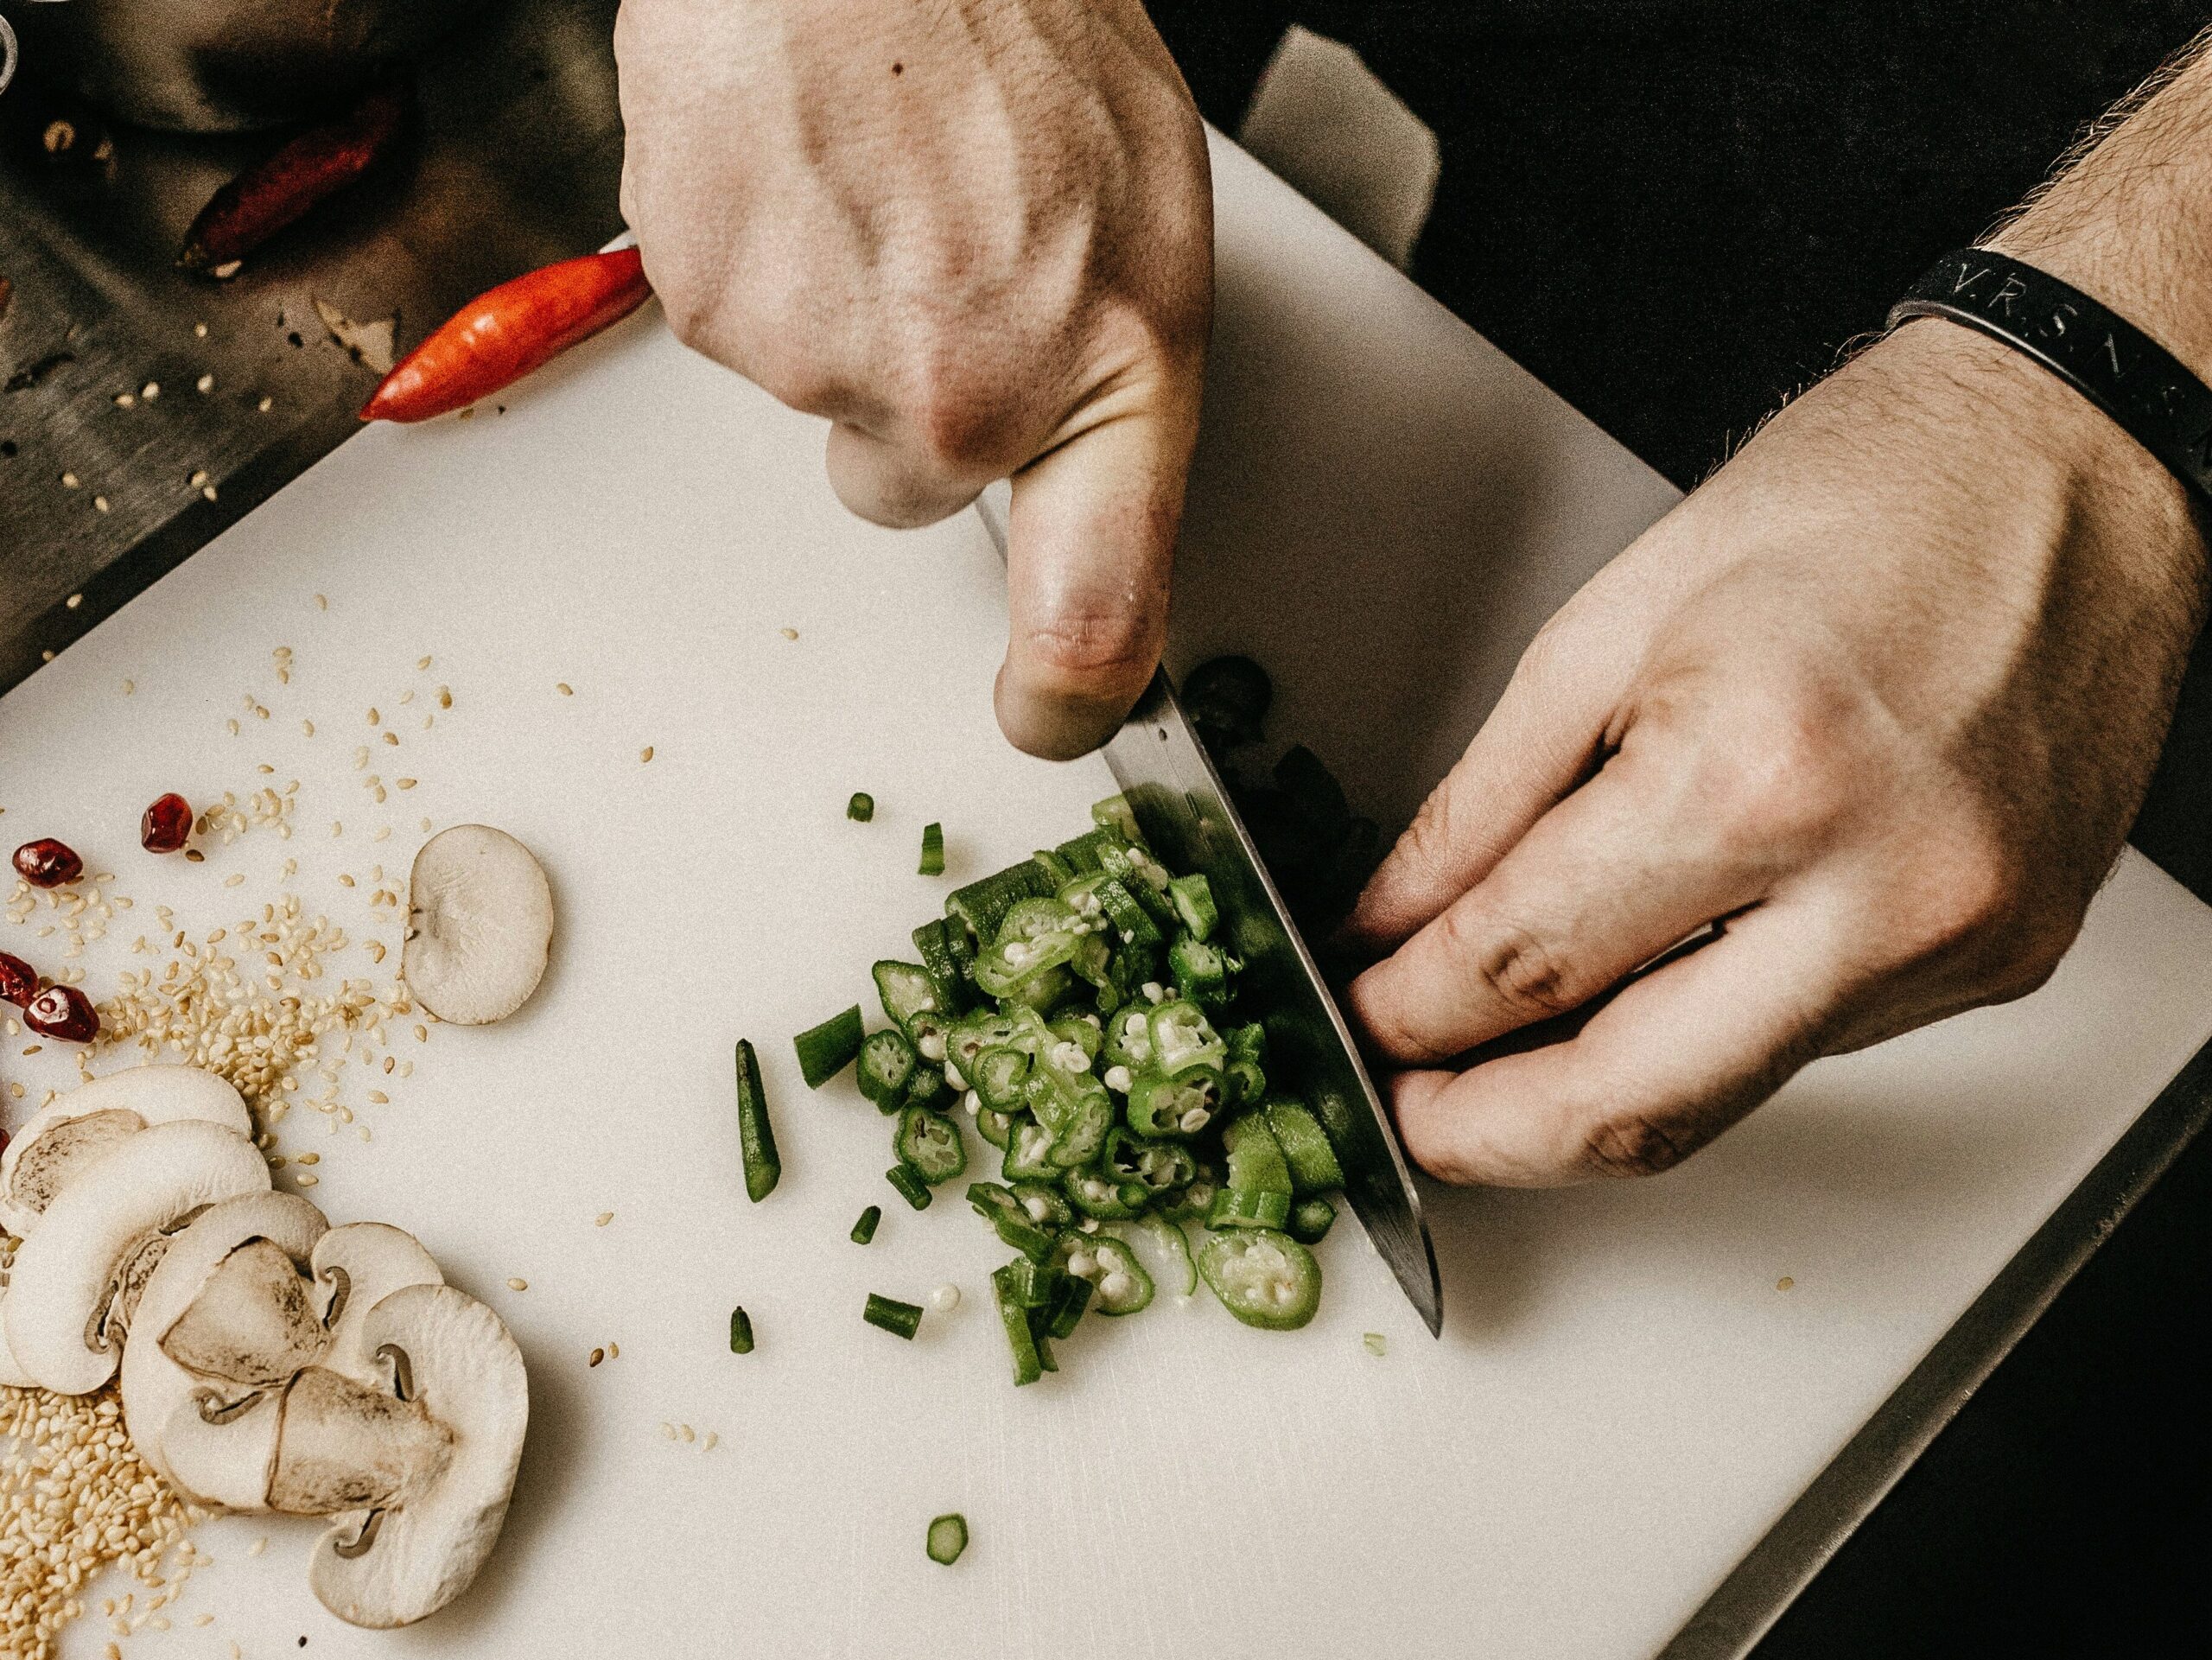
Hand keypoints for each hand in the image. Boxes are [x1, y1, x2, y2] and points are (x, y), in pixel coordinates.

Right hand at [614, 0, 1211, 757]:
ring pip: (813, 394)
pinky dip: (755, 256)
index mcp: (1111, 364)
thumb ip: (1101, 360)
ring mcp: (828, 359)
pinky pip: (731, 320)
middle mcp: (968, 391)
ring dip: (833, 306)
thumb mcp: (1140, 198)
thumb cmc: (1013, 13)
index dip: (1068, 694)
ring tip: (873, 171)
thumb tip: (1060, 461)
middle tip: (930, 254)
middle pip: (903, 487)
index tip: (1047, 715)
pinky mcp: (711, 307)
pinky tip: (800, 161)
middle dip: (906, 398)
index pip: (1101, 612)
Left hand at [1342, 319, 2206, 1183]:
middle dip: (1485, 1133)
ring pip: (1722, 1099)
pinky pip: (1809, 1045)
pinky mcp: (2004, 960)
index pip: (1525, 965)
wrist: (2071, 458)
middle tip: (1408, 1105)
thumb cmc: (1860, 496)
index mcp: (1757, 775)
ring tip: (1497, 1056)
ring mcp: (1957, 940)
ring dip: (1588, 1098)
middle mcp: (1878, 886)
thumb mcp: (1609, 623)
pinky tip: (1644, 988)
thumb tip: (1393, 923)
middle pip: (1631, 1105)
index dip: (1408, 1014)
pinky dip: (1701, 1035)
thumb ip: (1481, 802)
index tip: (1362, 1013)